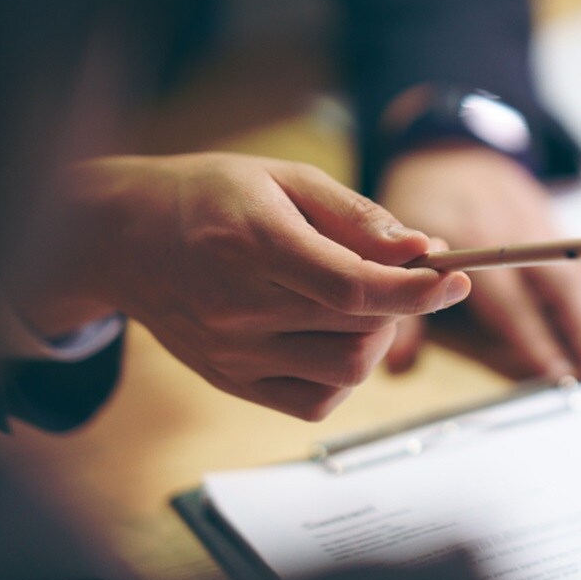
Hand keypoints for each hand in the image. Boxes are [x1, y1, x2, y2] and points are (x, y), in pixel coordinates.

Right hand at [15, 153, 470, 419]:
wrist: (123, 237)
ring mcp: (233, 353)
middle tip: (396, 273)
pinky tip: (332, 335)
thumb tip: (422, 248)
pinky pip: (315, 401)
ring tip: (358, 301)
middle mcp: (239, 308)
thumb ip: (357, 215)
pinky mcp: (231, 381)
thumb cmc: (209, 196)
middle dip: (401, 302)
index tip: (456, 279)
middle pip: (358, 330)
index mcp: (254, 244)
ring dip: (376, 338)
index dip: (417, 291)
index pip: (353, 287)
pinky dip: (343, 374)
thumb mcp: (285, 178)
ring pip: (345, 371)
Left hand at [377, 145, 580, 378]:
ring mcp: (549, 232)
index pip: (508, 299)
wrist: (447, 152)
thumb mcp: (394, 255)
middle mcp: (520, 236)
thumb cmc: (419, 213)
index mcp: (473, 242)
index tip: (553, 373)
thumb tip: (396, 368)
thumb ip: (403, 312)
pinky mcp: (566, 232)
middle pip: (561, 289)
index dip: (532, 337)